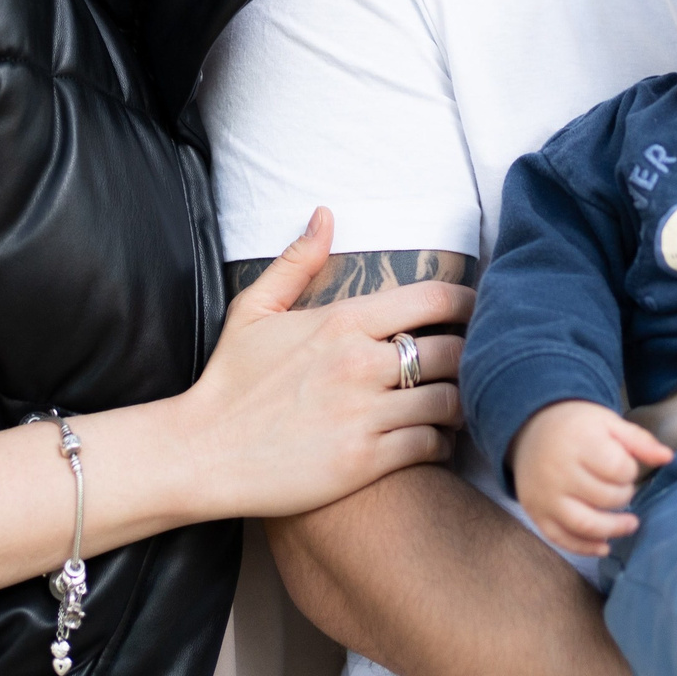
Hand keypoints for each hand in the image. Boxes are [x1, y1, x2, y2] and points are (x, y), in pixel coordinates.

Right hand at [182, 209, 473, 518]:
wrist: (201, 453)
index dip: (468, 304)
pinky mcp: (364, 460)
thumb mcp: (253, 310)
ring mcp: (364, 414)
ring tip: (456, 405)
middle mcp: (359, 364)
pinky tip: (432, 440)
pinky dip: (440, 443)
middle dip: (470, 357)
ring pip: (449, 401)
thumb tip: (326, 215)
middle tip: (473, 365)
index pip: (433, 299)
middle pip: (454, 352)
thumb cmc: (229, 381)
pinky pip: (430, 445)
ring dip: (459, 404)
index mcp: (341, 322)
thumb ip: (297, 261)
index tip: (475, 312)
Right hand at [511, 400, 673, 557]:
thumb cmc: (578, 427)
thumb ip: (639, 441)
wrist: (532, 428)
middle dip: (623, 495)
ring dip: (613, 529)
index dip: (629, 470)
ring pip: (585, 524)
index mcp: (579, 442)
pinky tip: (604, 545)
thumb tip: (668, 458)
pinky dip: (585, 547)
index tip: (624, 465)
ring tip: (630, 524)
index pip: (618, 469)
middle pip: (605, 498)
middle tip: (622, 487)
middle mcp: (558, 470)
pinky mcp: (535, 513)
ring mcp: (545, 495)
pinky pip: (561, 538)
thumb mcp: (609, 423)